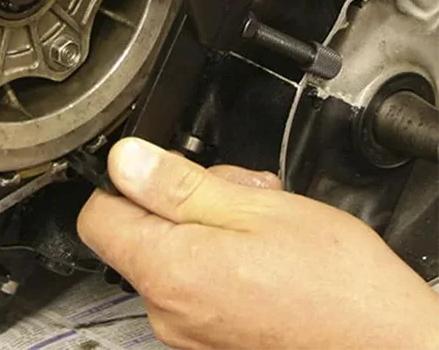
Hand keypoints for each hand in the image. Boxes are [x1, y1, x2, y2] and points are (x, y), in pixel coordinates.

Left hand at [78, 138, 438, 349]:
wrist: (392, 349)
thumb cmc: (336, 287)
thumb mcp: (254, 208)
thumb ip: (177, 184)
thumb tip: (124, 160)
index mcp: (169, 270)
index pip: (98, 217)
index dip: (122, 183)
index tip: (154, 168)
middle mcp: (168, 309)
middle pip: (141, 229)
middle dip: (182, 197)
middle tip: (232, 189)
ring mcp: (190, 331)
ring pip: (175, 249)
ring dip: (209, 220)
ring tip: (260, 216)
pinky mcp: (213, 339)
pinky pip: (198, 280)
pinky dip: (221, 253)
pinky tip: (264, 245)